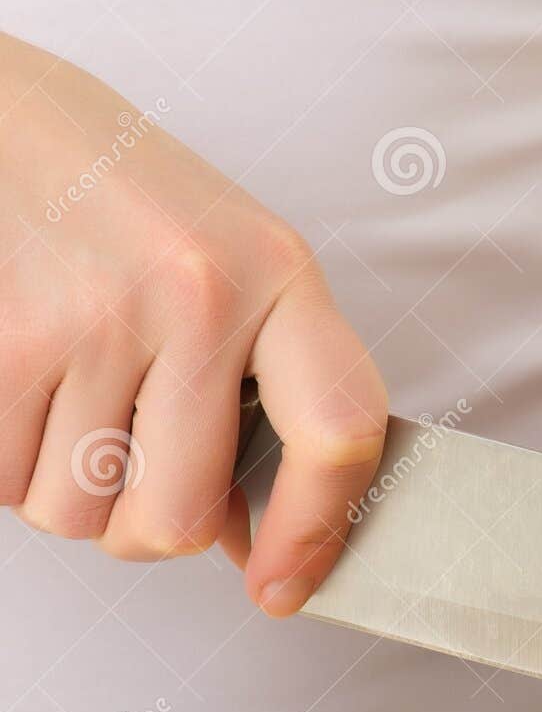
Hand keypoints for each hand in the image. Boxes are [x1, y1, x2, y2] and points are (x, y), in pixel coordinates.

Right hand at [0, 34, 385, 614]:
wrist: (22, 123)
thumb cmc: (145, 220)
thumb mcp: (242, 280)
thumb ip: (268, 402)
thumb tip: (258, 553)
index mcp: (283, 278)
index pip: (338, 433)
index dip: (315, 532)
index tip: (283, 588)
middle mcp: (200, 293)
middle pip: (180, 521)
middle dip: (150, 529)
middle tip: (140, 469)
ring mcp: (102, 313)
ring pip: (81, 517)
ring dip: (73, 495)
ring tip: (81, 407)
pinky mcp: (13, 333)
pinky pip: (8, 482)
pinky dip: (14, 467)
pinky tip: (34, 395)